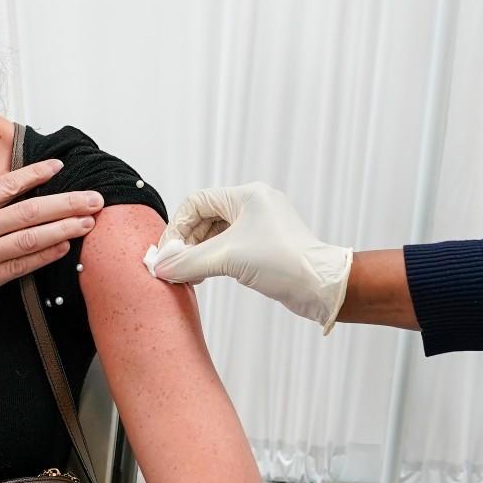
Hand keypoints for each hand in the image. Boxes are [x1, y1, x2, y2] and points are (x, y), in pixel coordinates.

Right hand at [0, 159, 99, 333]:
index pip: (5, 186)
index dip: (35, 174)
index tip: (57, 166)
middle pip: (30, 211)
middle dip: (66, 202)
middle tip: (94, 198)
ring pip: (32, 238)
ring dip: (64, 228)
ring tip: (89, 222)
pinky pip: (20, 267)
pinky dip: (44, 256)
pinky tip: (64, 249)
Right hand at [149, 183, 353, 330]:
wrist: (322, 286)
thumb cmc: (285, 263)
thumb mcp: (228, 258)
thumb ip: (188, 262)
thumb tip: (161, 267)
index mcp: (247, 196)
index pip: (196, 202)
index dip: (177, 227)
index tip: (167, 253)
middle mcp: (254, 205)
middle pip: (205, 217)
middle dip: (187, 242)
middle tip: (175, 266)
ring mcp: (262, 225)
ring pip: (216, 233)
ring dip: (199, 253)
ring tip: (189, 274)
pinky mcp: (266, 245)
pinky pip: (230, 245)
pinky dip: (214, 258)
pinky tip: (206, 274)